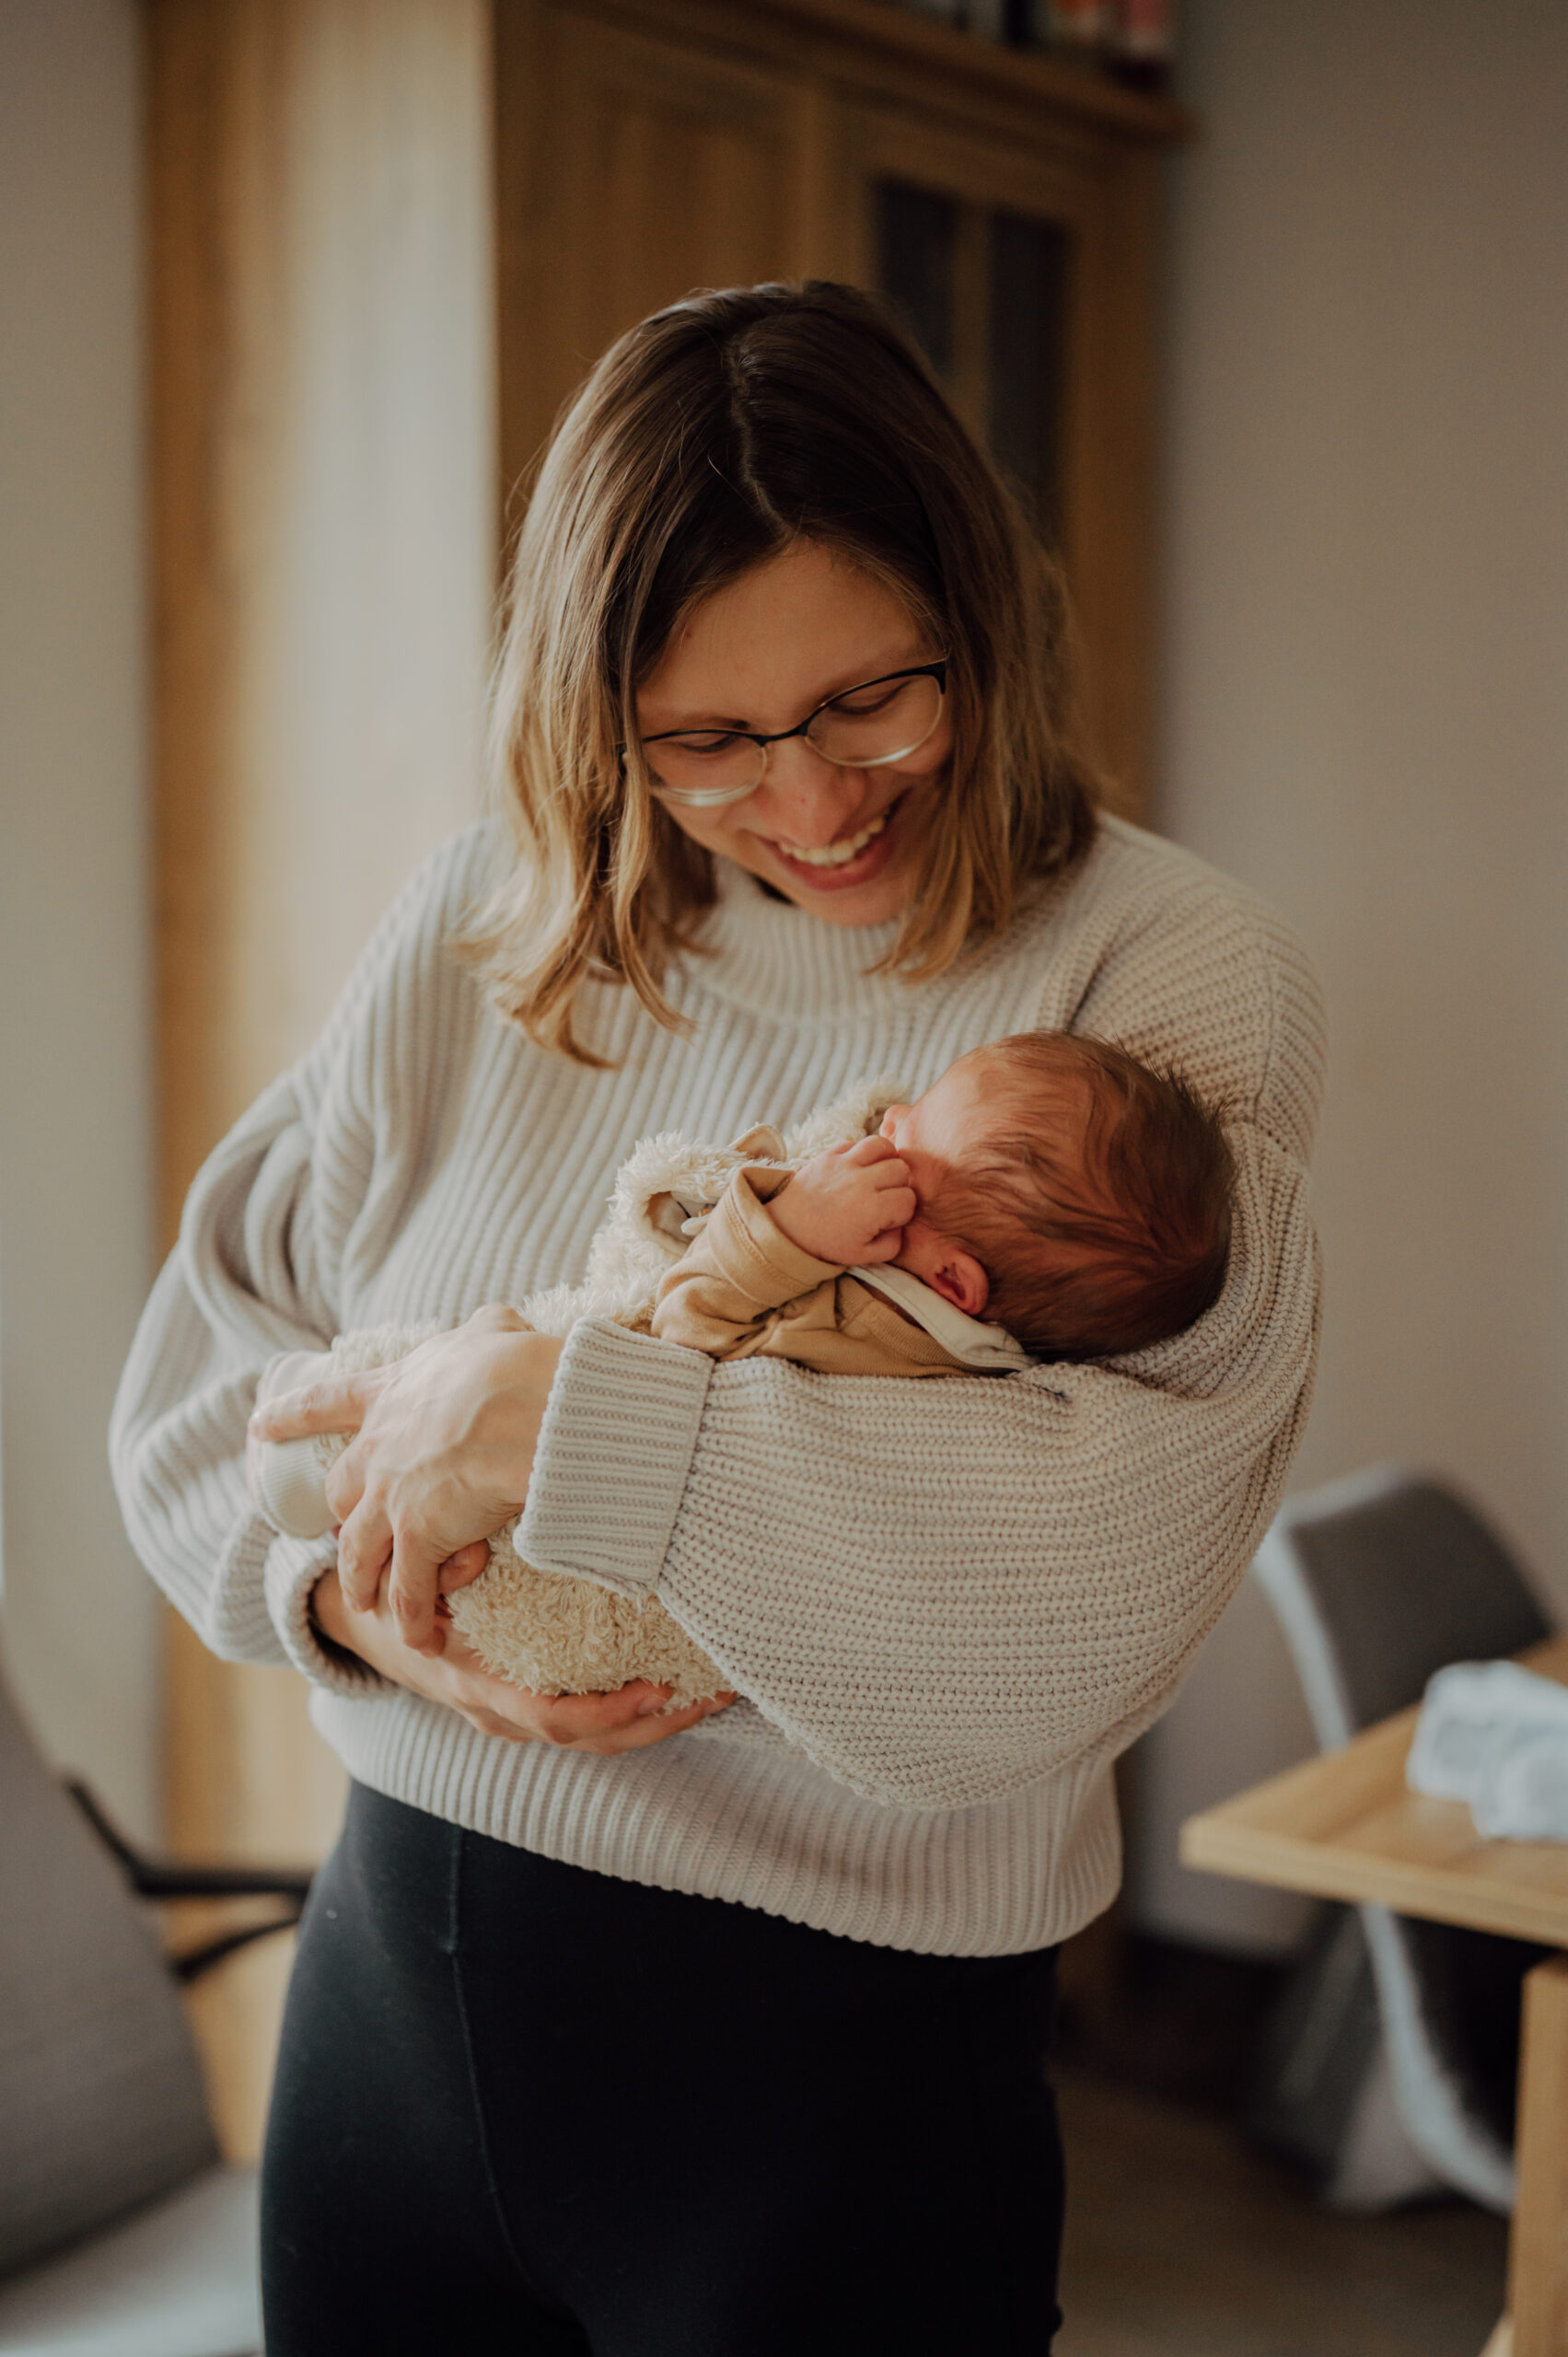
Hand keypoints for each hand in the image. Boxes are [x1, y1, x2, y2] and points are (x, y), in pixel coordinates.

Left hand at [249, 1306, 561, 1657]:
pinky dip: (410, 1617)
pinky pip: (407, 1591)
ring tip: (367, 1603)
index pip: (327, 1402)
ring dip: (364, 1580)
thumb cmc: (512, 1365)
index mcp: (390, 1395)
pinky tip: (417, 1639)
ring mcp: (392, 1498)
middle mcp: (379, 1450)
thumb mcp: (491, 1333)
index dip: (292, 1416)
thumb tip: (499, 1322)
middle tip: (345, 1531)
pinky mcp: (417, 1539)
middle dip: (344, 1514)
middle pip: (342, 1491)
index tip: (260, 1425)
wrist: (523, 1407)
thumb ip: (485, 1331)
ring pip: (360, 1551)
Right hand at [311, 1568, 736, 1752]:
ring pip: (599, 1738)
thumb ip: (441, 1570)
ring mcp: (518, 1716)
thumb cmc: (400, 1595)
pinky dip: (635, 1710)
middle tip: (715, 1692)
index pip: (555, 1719)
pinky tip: (678, 1682)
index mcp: (477, 1686)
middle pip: (593, 1741)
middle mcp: (502, 1712)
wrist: (369, 1623)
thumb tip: (472, 1554)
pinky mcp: (532, 1704)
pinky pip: (592, 1720)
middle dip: (659, 1723)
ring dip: (658, 1719)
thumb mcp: (413, 1583)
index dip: (610, 1712)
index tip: (660, 1687)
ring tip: (712, 1690)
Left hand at [770, 1135, 916, 1265]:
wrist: (788, 1227)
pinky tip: (860, 1167)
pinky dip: (864, 1152)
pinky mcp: (830, 1154)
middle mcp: (860, 1183)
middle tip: (887, 1195)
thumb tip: (902, 1225)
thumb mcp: (863, 1256)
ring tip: (880, 1173)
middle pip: (901, 1169)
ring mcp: (844, 1164)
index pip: (908, 1199)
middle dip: (900, 1184)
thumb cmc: (827, 1243)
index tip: (890, 1217)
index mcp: (871, 1210)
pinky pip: (858, 1142)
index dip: (904, 1210)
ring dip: (887, 1159)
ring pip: (883, 1146)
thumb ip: (892, 1244)